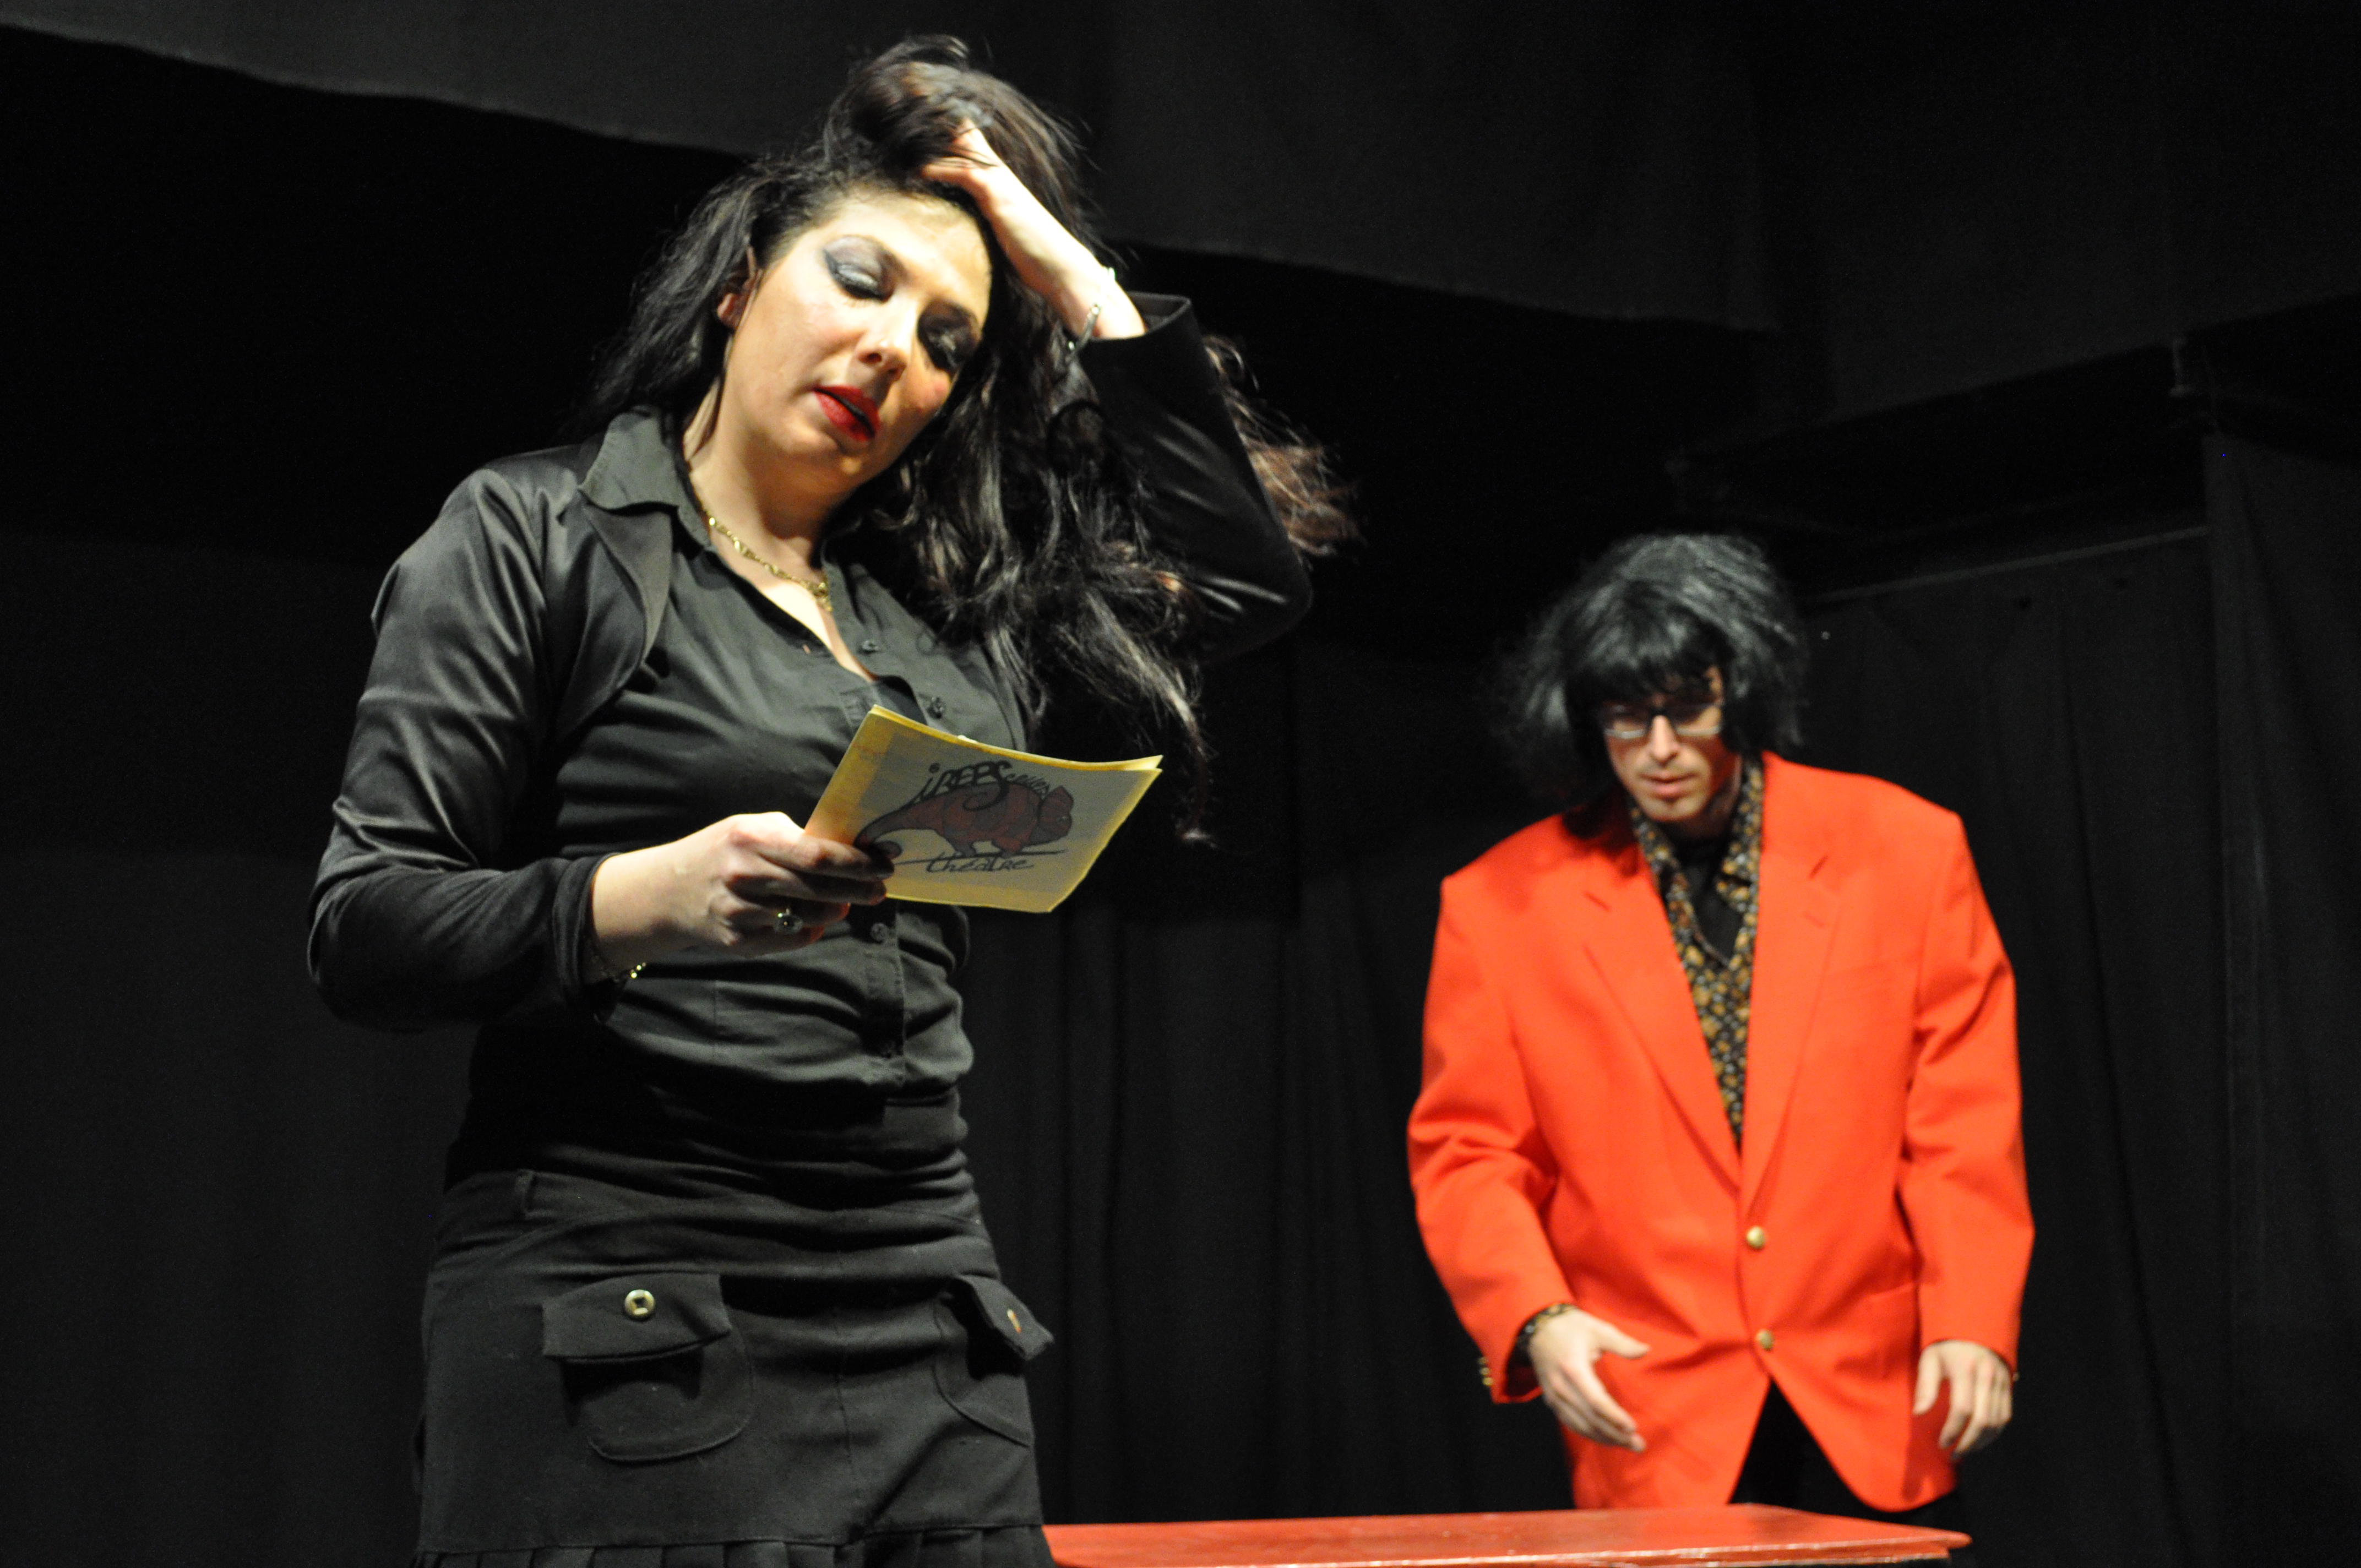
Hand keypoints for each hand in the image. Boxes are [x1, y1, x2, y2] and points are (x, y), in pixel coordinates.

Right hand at [590, 811, 890, 969]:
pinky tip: (815, 921)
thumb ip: (794, 837)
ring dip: (836, 910)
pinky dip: (810, 930)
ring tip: (846, 902)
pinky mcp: (737, 940)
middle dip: (858, 889)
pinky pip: (791, 938)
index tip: (883, 864)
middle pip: (819, 887)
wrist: (668, 891)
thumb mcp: (750, 830)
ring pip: (809, 916)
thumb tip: (847, 848)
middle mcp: (744, 875)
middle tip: (879, 890)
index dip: (857, 862)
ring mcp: (740, 911)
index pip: (817, 854)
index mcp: (751, 840)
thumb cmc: (722, 853)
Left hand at [923, 126, 1144, 340]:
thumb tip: (962, 225)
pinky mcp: (996, 195)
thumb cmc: (1035, 256)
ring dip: (930, 140)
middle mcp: (999, 172)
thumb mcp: (1002, 230)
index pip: (969, 142)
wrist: (1061, 268)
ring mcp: (998, 181)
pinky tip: (917, 170)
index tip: (918, 125)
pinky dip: (938, 169)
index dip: (945, 131)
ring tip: (900, 132)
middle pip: (962, 133)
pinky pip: (963, 173)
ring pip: (959, 146)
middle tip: (904, 113)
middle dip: (934, 123)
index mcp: (999, 178)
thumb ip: (984, 217)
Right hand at [1527, 1308, 1651, 1451]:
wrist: (1537, 1328)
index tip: (1633, 1427)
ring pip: (1581, 1425)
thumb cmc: (1571, 1327)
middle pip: (1590, 1419)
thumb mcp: (1597, 1328)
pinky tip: (1606, 1438)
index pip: (1596, 1401)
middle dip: (1615, 1435)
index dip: (1614, 1417)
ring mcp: (1554, 1396)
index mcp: (1574, 1369)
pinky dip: (1590, 1433)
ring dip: (1605, 1438)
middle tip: (1639, 1445)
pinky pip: (1571, 1423)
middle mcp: (1562, 1387)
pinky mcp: (1552, 1401)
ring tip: (1628, 1445)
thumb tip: (1646, 1350)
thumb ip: (1622, 1343)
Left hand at [1915, 1339, 2013, 1454]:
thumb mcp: (1930, 1359)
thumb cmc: (1946, 1346)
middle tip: (1953, 1455)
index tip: (1942, 1443)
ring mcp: (2001, 1382)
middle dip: (1968, 1443)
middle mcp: (1987, 1376)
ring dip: (1982, 1442)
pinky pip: (2005, 1416)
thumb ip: (1925, 1386)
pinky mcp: (2009, 1387)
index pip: (1963, 1409)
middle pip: (1983, 1420)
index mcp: (1965, 1369)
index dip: (1953, 1431)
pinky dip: (1994, 1433)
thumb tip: (1918, 1414)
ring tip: (1965, 1451)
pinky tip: (1979, 1440)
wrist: (1975, 1327)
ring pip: (1997, 1422)